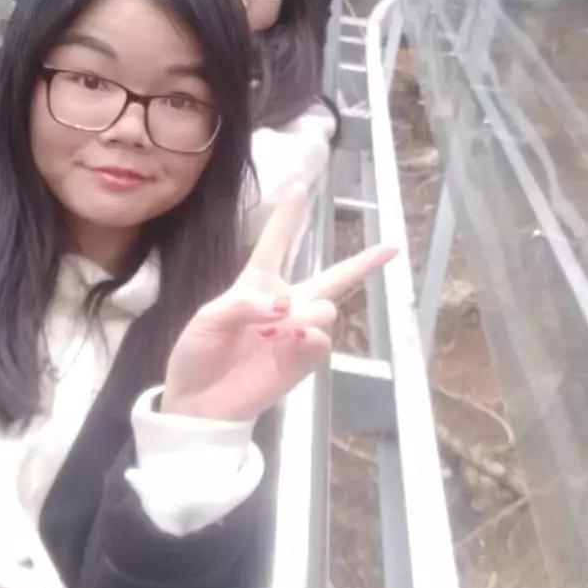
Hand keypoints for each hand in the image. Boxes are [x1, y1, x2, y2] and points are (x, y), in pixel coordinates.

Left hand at [162, 185, 396, 423]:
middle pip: (330, 277)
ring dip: (312, 311)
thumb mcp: (208, 319)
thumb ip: (243, 305)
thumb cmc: (197, 352)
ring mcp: (295, 334)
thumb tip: (284, 307)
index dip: (288, 216)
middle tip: (390, 248)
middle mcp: (283, 305)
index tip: (301, 186)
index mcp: (255, 285)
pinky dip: (312, 337)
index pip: (276, 244)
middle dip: (362, 263)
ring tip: (285, 324)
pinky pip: (321, 342)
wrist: (197, 400)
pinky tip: (297, 337)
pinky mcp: (300, 362)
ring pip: (326, 309)